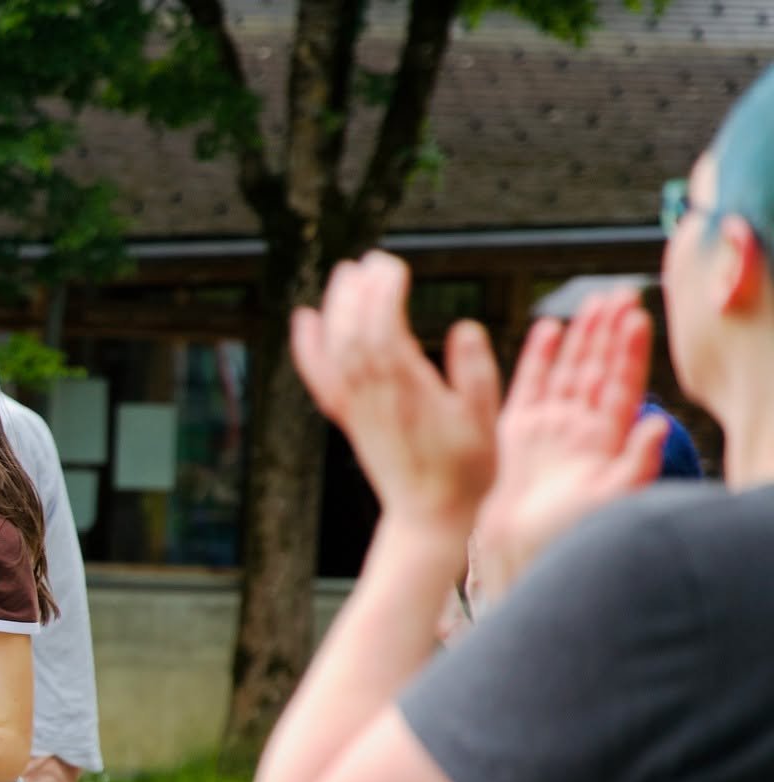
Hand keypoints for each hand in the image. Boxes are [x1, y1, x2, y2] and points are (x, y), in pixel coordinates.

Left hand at [290, 252, 500, 534]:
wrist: (429, 515)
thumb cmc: (465, 470)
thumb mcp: (485, 420)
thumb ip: (476, 372)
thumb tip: (465, 327)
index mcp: (409, 391)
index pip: (386, 330)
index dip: (384, 295)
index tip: (393, 265)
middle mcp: (374, 397)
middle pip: (355, 333)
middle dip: (359, 293)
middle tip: (371, 259)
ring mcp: (356, 407)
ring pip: (335, 350)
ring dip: (337, 309)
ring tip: (345, 274)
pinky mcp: (348, 418)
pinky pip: (320, 378)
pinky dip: (307, 348)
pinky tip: (304, 320)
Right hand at [470, 292, 667, 604]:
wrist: (519, 551)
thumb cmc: (567, 533)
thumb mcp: (612, 500)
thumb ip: (637, 461)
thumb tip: (659, 423)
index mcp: (606, 441)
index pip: (623, 385)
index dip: (631, 352)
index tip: (639, 318)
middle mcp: (580, 428)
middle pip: (598, 369)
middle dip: (609, 332)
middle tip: (620, 295)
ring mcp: (549, 427)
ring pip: (569, 370)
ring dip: (582, 336)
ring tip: (593, 302)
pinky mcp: (517, 432)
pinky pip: (529, 386)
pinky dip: (537, 358)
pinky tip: (549, 330)